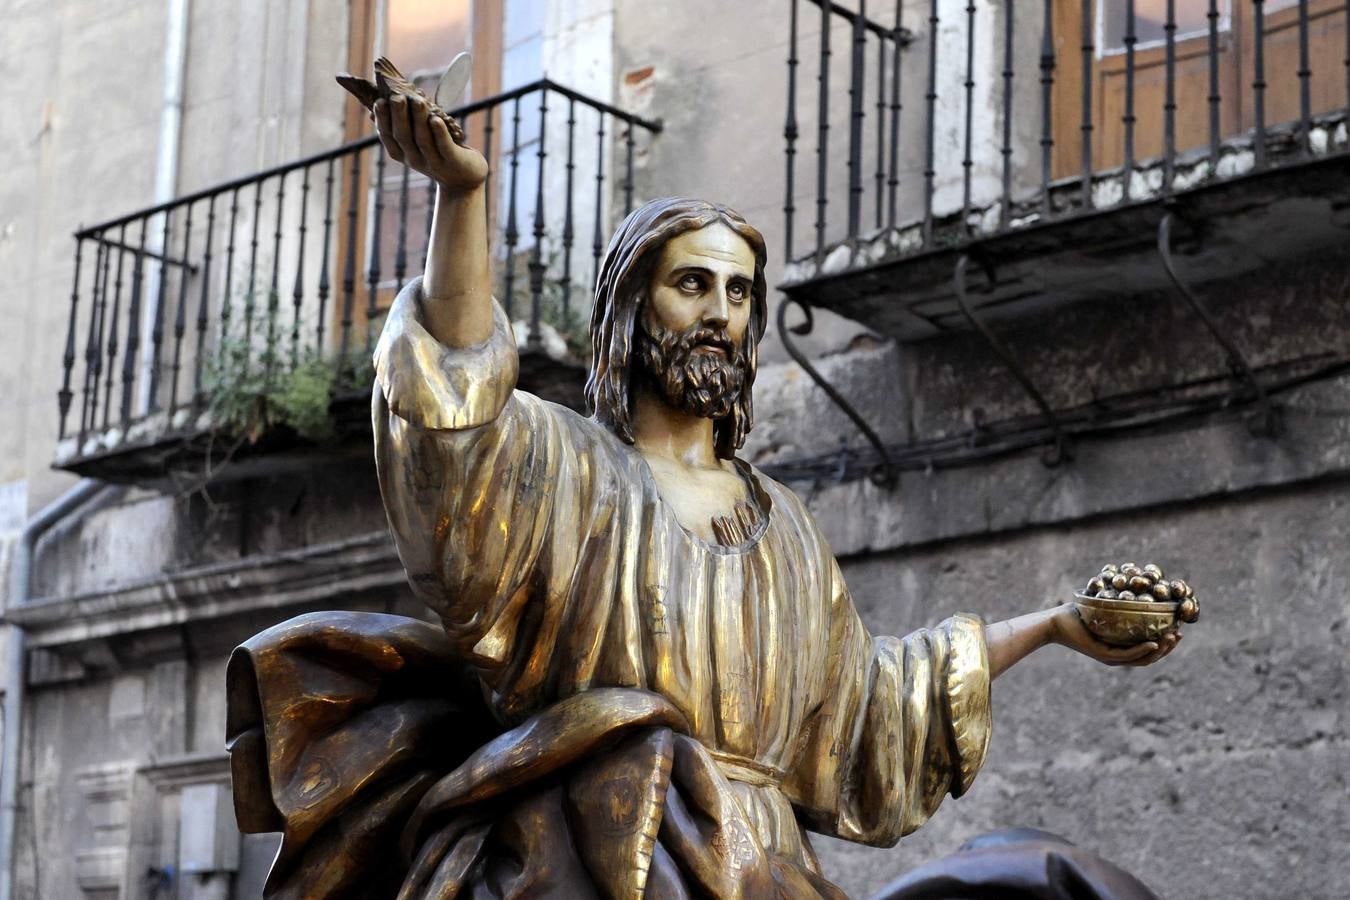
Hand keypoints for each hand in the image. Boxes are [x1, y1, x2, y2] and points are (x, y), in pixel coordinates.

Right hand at [373, 94, 488, 192]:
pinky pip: (444, 146)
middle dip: (398, 116)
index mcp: (402, 153)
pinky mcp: (452, 162)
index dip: (382, 120)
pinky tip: (436, 119)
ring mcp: (433, 162)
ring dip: (419, 119)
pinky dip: (439, 132)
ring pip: (423, 140)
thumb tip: (381, 99)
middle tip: (396, 97)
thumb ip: (403, 124)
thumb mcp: (417, 142)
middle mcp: (414, 159)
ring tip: (417, 100)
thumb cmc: (437, 152)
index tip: (379, 101)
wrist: (463, 180)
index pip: (387, 137)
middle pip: (403, 137)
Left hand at [1049, 603, 1180, 666]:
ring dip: (1160, 650)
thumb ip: (1119, 603)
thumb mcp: (1102, 608)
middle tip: (1179, 635)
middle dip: (1168, 648)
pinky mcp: (1102, 654)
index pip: (1147, 651)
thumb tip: (1135, 583)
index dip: (1165, 644)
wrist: (1053, 622)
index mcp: (1118, 648)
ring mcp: (1110, 657)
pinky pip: (1126, 655)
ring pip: (1142, 659)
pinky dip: (1142, 650)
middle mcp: (1116, 656)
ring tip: (1172, 638)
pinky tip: (1154, 643)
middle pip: (1149, 658)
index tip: (1178, 630)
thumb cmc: (1076, 613)